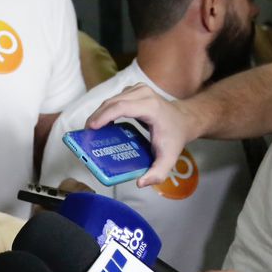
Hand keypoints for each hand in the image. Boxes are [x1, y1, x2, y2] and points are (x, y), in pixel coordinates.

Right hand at [84, 82, 201, 187]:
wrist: (184, 120)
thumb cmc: (174, 138)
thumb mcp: (169, 159)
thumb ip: (158, 173)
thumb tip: (140, 182)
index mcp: (151, 108)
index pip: (122, 107)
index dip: (104, 116)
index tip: (91, 128)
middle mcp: (144, 94)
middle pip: (113, 102)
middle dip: (96, 116)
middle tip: (86, 134)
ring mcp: (139, 89)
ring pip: (112, 99)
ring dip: (100, 113)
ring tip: (92, 130)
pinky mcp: (134, 90)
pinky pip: (115, 99)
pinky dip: (107, 110)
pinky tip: (103, 122)